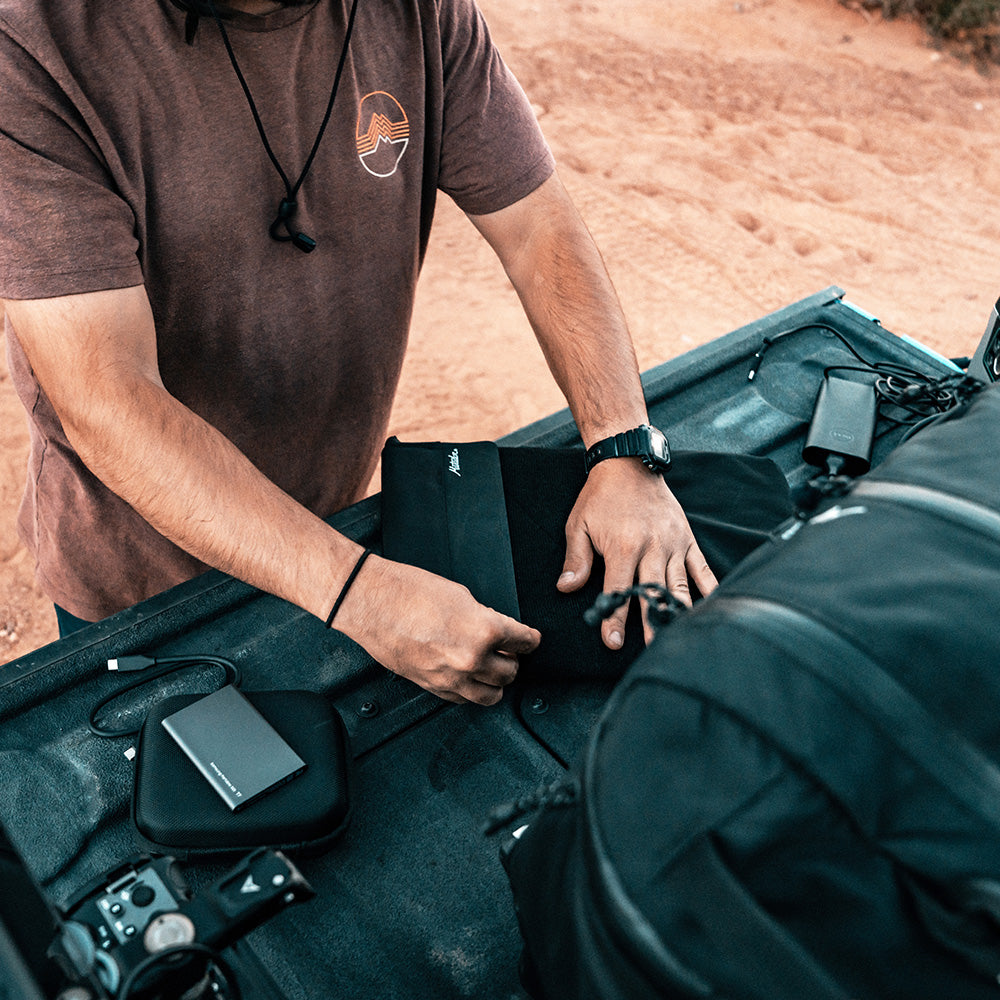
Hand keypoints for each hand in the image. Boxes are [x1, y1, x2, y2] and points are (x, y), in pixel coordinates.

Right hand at [334, 555, 540, 704]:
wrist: (371, 602)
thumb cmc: (409, 591)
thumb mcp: (461, 595)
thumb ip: (484, 617)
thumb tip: (496, 630)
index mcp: (485, 631)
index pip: (524, 642)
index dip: (530, 638)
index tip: (530, 638)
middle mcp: (472, 660)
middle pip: (511, 672)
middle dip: (513, 659)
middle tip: (509, 649)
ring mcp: (451, 678)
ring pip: (492, 695)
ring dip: (496, 681)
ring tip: (492, 667)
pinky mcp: (432, 687)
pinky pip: (464, 699)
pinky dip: (472, 690)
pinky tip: (469, 676)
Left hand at [557, 459, 717, 646]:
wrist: (629, 463)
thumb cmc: (600, 497)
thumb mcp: (579, 525)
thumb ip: (576, 559)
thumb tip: (566, 588)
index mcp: (624, 547)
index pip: (619, 590)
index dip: (615, 618)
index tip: (612, 642)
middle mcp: (652, 548)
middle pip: (653, 594)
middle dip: (651, 626)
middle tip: (652, 653)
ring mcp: (673, 544)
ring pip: (679, 586)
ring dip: (679, 614)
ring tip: (680, 639)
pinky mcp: (687, 539)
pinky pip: (701, 569)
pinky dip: (709, 589)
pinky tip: (713, 610)